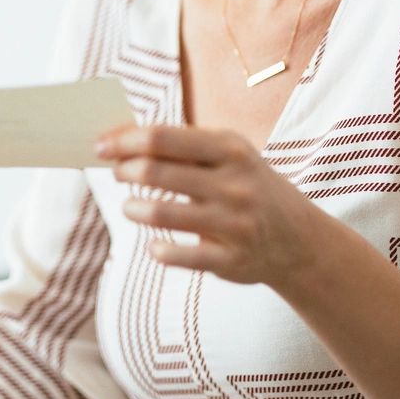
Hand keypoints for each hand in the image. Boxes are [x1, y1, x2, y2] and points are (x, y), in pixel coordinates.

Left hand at [93, 123, 329, 288]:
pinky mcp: (230, 260)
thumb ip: (181, 145)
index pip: (164, 138)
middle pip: (156, 172)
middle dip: (125, 171)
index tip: (101, 146)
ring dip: (133, 209)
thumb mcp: (229, 155)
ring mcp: (233, 224)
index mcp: (231, 149)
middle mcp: (234, 184)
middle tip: (117, 174)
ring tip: (131, 207)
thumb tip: (119, 138)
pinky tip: (155, 244)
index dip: (125, 141)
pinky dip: (157, 249)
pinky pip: (177, 256)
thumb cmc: (248, 186)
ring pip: (160, 214)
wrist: (299, 239)